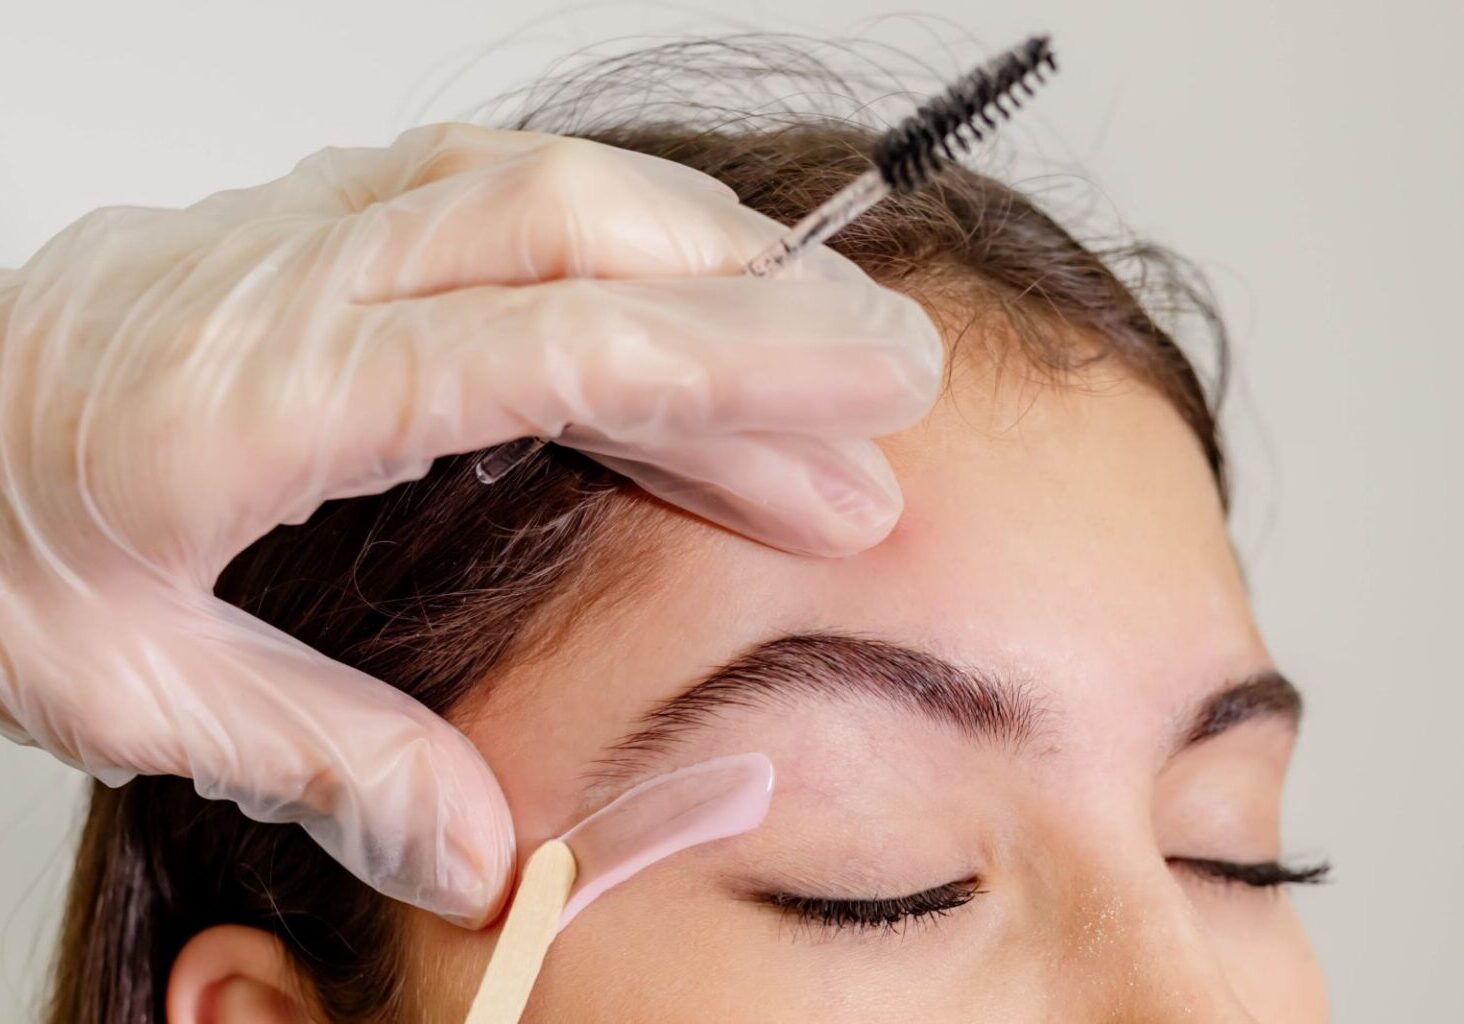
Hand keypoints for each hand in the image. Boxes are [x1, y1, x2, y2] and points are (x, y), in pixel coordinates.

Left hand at [0, 122, 941, 925]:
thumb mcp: (123, 683)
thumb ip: (324, 759)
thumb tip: (487, 856)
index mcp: (262, 397)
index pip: (552, 351)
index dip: (733, 364)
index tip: (870, 389)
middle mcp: (304, 278)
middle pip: (580, 236)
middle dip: (763, 298)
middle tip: (895, 374)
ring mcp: (314, 227)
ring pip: (555, 192)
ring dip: (708, 260)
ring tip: (822, 354)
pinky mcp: (322, 219)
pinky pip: (504, 189)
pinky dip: (624, 238)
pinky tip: (684, 296)